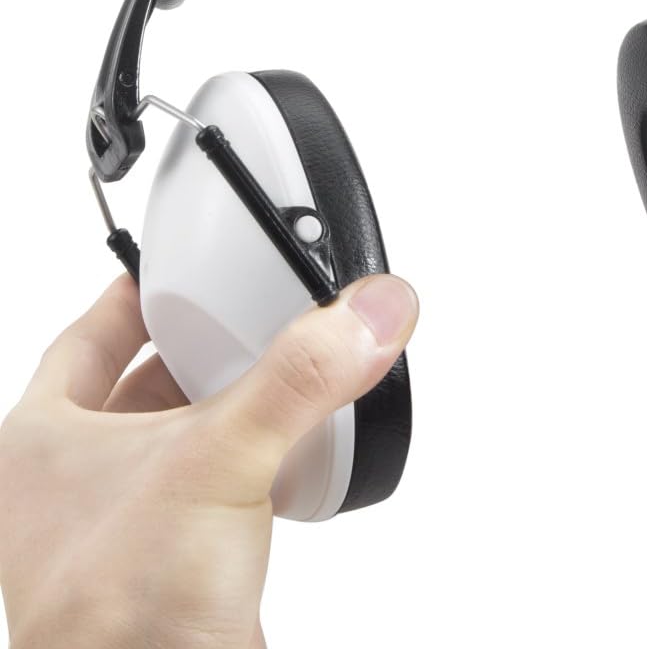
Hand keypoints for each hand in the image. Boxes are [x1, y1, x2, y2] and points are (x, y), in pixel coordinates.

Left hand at [0, 273, 417, 648]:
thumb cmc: (124, 612)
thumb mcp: (218, 460)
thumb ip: (301, 377)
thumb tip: (367, 312)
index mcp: (42, 442)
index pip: (87, 338)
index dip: (131, 296)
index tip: (173, 270)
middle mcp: (70, 483)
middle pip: (138, 385)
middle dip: (195, 351)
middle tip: (245, 318)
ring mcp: (116, 526)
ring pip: (176, 438)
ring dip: (225, 409)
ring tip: (275, 379)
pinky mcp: (166, 562)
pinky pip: (209, 488)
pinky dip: (246, 464)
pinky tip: (284, 458)